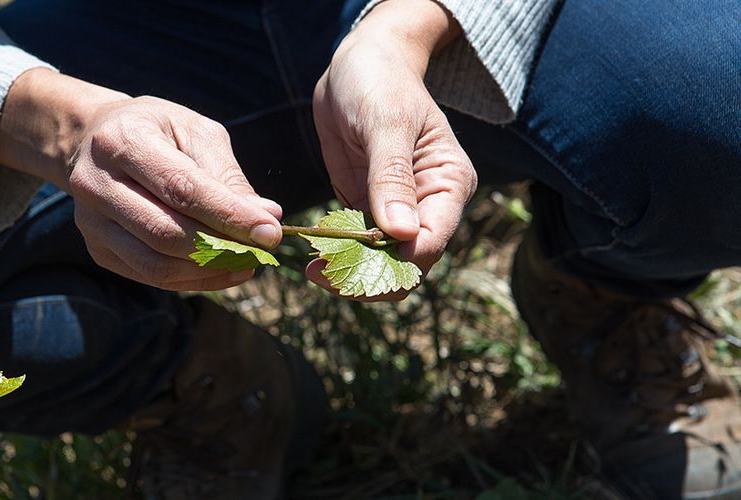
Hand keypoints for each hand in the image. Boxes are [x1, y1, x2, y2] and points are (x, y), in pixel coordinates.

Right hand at [0, 70, 281, 290]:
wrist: (95, 139)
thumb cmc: (158, 132)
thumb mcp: (195, 133)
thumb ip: (227, 176)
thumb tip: (266, 217)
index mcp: (122, 141)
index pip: (181, 189)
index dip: (228, 215)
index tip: (271, 232)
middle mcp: (95, 183)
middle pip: (165, 232)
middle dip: (222, 247)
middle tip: (264, 250)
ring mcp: (91, 222)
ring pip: (156, 264)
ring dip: (210, 271)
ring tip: (248, 263)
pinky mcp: (97, 249)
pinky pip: (150, 276)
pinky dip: (192, 280)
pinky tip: (222, 270)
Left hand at [310, 0, 475, 300]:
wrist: (360, 63)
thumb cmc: (380, 82)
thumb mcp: (384, 123)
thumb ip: (391, 176)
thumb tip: (401, 233)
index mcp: (449, 184)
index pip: (431, 242)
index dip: (394, 263)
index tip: (350, 265)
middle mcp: (429, 203)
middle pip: (408, 262)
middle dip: (369, 275)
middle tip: (321, 273)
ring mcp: (397, 208)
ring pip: (381, 261)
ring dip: (349, 270)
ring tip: (312, 268)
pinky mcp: (367, 207)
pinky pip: (356, 244)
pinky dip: (337, 254)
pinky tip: (313, 255)